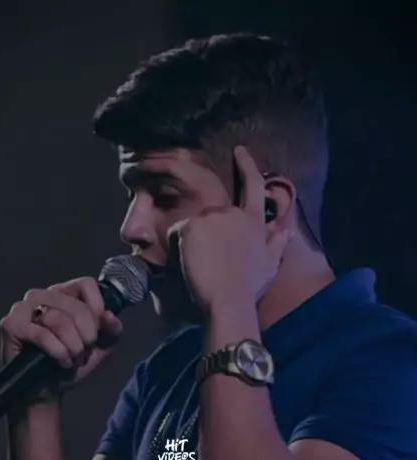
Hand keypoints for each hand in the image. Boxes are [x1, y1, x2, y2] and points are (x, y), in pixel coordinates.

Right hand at [0, 277, 122, 403]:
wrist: (47, 390)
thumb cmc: (70, 363)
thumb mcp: (100, 347)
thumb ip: (111, 330)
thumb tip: (109, 317)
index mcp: (63, 294)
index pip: (85, 284)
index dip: (97, 309)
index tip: (97, 333)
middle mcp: (42, 295)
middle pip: (76, 307)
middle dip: (87, 336)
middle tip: (83, 352)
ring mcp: (23, 307)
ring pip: (59, 320)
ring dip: (73, 346)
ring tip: (72, 359)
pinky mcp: (11, 324)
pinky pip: (42, 334)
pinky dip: (58, 351)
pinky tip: (62, 362)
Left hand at [167, 146, 292, 313]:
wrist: (229, 299)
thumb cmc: (250, 287)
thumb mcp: (270, 264)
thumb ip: (278, 243)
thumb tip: (289, 230)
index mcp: (254, 220)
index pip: (253, 186)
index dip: (247, 166)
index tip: (239, 151)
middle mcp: (233, 213)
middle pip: (214, 216)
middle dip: (209, 235)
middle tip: (209, 261)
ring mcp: (212, 217)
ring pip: (195, 225)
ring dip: (194, 242)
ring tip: (203, 266)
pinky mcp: (191, 226)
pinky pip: (178, 233)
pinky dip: (179, 247)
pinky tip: (190, 262)